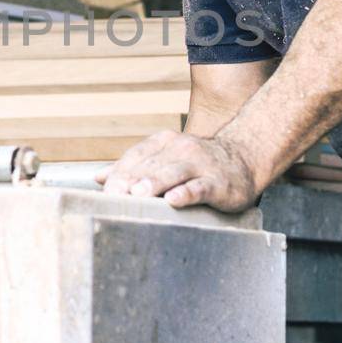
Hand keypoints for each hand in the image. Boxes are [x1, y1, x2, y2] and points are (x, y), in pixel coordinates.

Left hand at [95, 130, 259, 211]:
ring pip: (173, 172)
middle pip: (151, 165)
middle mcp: (180, 149)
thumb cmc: (198, 165)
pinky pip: (200, 186)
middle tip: (114, 196)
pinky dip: (187, 192)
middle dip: (131, 182)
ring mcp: (200, 164)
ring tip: (138, 194)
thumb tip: (98, 177)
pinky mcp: (217, 182)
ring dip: (154, 182)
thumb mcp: (164, 160)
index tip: (106, 192)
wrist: (243, 160)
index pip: (136, 157)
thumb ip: (133, 167)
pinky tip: (174, 199)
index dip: (120, 174)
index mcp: (163, 143)